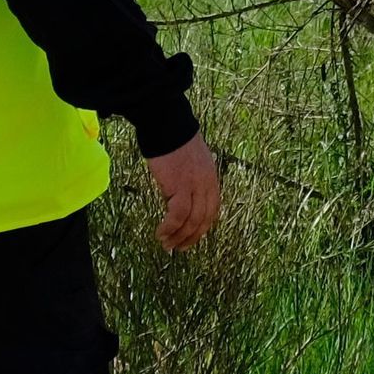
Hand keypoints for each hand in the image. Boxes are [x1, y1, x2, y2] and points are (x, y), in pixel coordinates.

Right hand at [145, 134, 221, 252]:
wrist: (167, 125)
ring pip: (192, 221)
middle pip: (204, 220)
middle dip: (191, 238)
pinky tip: (161, 233)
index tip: (191, 238)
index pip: (212, 211)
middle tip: (178, 248)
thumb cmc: (174, 141)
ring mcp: (195, 186)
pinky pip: (178, 215)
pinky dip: (170, 227)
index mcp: (211, 179)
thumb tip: (180, 197)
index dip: (202, 228)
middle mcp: (207, 185)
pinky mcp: (180, 186)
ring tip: (166, 244)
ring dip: (178, 236)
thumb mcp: (191, 163)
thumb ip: (191, 180)